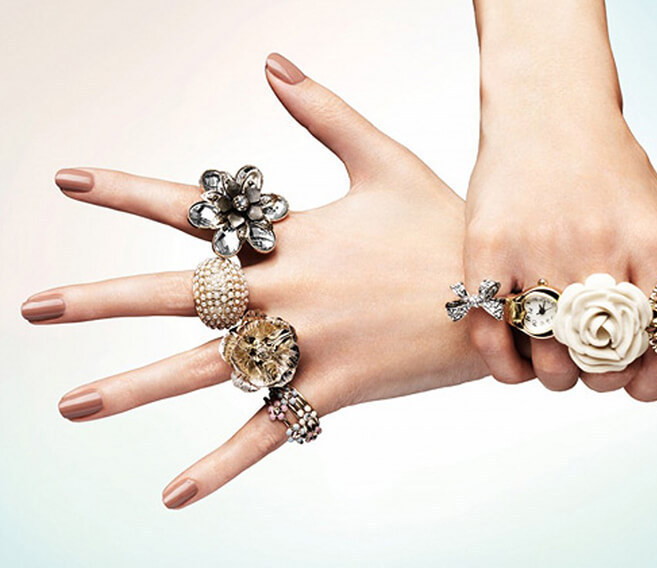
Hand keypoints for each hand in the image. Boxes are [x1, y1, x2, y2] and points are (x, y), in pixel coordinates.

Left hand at [22, 53, 485, 507]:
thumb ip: (324, 112)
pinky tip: (173, 496)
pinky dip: (220, 466)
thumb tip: (270, 60)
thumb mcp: (385, 159)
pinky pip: (268, 432)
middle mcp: (287, 290)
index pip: (196, 205)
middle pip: (177, 294)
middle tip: (30, 309)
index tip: (66, 181)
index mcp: (294, 234)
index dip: (127, 190)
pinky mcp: (333, 390)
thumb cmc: (443, 225)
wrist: (499, 295)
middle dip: (99, 300)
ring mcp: (307, 344)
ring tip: (71, 406)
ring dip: (133, 387)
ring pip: (205, 369)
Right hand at [466, 1, 656, 399]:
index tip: (638, 388)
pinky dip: (502, 364)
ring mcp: (538, 246)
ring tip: (552, 367)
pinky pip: (491, 330)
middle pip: (603, 356)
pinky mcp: (487, 245)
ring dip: (553, 376)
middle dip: (598, 379)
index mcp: (652, 241)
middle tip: (589, 373)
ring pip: (548, 353)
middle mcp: (597, 246)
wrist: (547, 110)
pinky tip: (513, 366)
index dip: (652, 378)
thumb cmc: (605, 166)